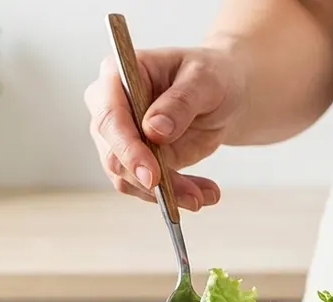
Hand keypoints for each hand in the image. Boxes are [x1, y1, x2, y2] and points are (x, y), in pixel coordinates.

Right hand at [83, 47, 242, 209]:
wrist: (222, 94)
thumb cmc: (210, 75)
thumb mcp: (205, 80)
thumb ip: (180, 102)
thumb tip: (154, 130)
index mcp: (116, 75)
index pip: (110, 117)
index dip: (127, 148)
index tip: (152, 174)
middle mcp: (109, 108)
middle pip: (113, 154)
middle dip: (150, 180)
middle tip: (190, 196)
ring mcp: (119, 138)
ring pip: (128, 178)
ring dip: (167, 193)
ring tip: (204, 195)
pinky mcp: (135, 162)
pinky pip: (145, 188)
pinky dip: (174, 196)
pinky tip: (202, 192)